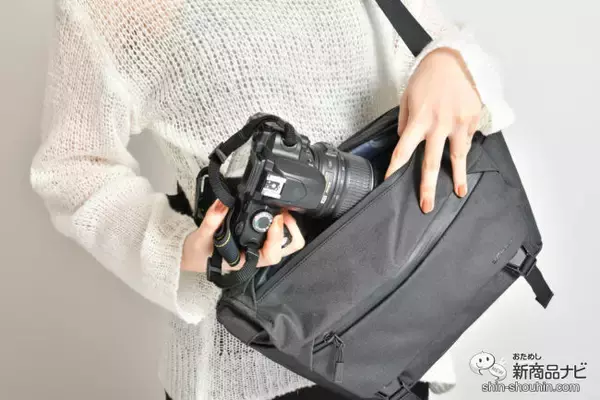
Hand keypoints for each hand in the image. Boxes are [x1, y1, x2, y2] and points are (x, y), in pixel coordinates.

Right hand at [180, 200, 304, 272]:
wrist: (192, 256)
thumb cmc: (198, 253)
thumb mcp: (201, 238)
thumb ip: (212, 221)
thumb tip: (222, 203)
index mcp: (247, 260)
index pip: (272, 254)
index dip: (277, 237)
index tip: (275, 218)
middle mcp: (258, 255)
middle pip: (288, 247)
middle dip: (290, 228)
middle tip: (282, 211)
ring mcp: (260, 247)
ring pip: (287, 239)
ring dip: (287, 224)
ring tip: (279, 208)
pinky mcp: (258, 238)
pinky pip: (277, 231)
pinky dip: (279, 220)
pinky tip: (273, 209)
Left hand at [384, 47, 482, 212]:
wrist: (452, 59)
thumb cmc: (426, 77)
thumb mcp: (407, 98)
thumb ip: (405, 123)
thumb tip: (405, 141)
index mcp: (417, 120)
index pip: (402, 151)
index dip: (395, 170)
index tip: (389, 184)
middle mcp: (438, 124)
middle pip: (431, 162)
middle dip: (428, 187)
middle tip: (427, 206)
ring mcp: (458, 122)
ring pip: (457, 156)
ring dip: (458, 177)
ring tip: (459, 192)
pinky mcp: (473, 118)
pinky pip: (468, 139)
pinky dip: (465, 148)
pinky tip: (464, 158)